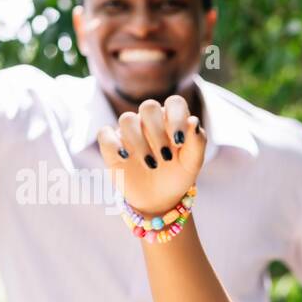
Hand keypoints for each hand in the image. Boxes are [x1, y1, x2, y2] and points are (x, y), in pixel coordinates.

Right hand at [97, 95, 205, 214]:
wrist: (160, 199)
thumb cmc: (178, 175)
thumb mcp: (192, 162)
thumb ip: (197, 141)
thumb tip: (193, 120)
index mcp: (172, 120)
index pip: (174, 103)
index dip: (177, 117)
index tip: (179, 141)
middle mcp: (149, 121)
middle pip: (149, 107)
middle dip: (158, 131)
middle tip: (166, 157)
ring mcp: (129, 132)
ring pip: (127, 119)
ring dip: (139, 141)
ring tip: (152, 164)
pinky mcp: (112, 145)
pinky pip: (105, 134)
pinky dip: (113, 144)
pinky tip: (125, 157)